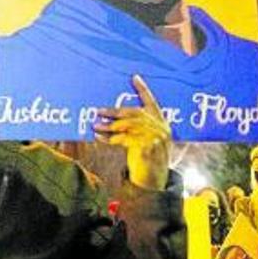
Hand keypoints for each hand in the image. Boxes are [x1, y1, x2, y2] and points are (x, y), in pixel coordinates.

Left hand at [95, 75, 170, 190]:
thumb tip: (112, 118)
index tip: (134, 77)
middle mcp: (160, 128)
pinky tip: (99, 137)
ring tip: (95, 125)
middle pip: (133, 113)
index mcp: (162, 123)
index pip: (152, 102)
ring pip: (126, 126)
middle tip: (98, 110)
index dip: (143, 90)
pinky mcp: (146, 148)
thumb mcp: (146, 140)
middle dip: (113, 111)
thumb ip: (136, 128)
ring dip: (108, 126)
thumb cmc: (147, 159)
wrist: (155, 180)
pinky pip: (123, 139)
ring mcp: (155, 138)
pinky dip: (109, 138)